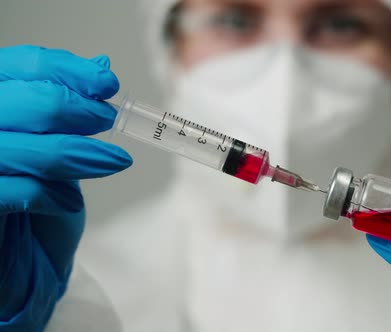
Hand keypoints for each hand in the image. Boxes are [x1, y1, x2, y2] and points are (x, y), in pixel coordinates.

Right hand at [0, 45, 131, 330]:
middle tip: (108, 120)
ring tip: (113, 161)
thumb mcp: (55, 155)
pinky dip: (45, 194)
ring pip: (9, 144)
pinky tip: (70, 201)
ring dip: (71, 152)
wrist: (20, 275)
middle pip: (13, 98)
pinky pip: (4, 192)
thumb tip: (99, 65)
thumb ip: (66, 113)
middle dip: (70, 107)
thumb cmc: (34, 214)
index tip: (105, 82)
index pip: (15, 66)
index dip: (64, 69)